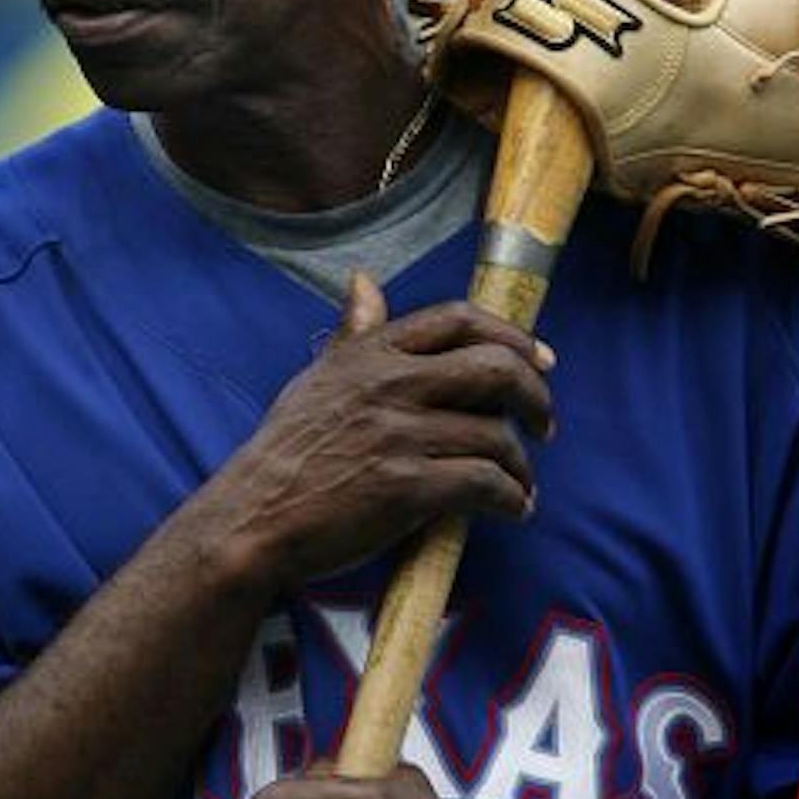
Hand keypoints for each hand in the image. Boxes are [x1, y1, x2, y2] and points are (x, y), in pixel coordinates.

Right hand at [206, 271, 554, 593]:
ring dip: (522, 466)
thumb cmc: (286, 450)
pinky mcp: (406, 487)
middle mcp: (390, 384)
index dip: (512, 335)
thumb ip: (352, 333)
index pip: (459, 319)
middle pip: (494, 368)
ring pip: (495, 435)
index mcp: (372, 352)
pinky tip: (513, 509)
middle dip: (535, 396)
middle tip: (544, 425)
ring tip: (521, 485)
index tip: (540, 360)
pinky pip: (484, 483)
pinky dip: (511, 499)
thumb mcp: (316, 378)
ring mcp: (399, 435)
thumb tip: (364, 282)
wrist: (254, 517)